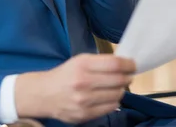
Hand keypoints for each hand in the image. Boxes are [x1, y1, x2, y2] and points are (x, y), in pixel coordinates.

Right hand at [14, 54, 134, 123]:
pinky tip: (108, 96)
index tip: (133, 65)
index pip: (115, 64)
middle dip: (127, 77)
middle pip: (119, 80)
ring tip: (116, 86)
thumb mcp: (79, 60)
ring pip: (117, 95)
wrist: (43, 94)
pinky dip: (113, 101)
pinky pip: (110, 108)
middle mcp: (83, 82)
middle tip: (128, 75)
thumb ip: (101, 62)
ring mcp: (84, 101)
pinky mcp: (84, 115)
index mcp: (82, 65)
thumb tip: (125, 64)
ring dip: (121, 89)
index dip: (129, 64)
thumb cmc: (64, 75)